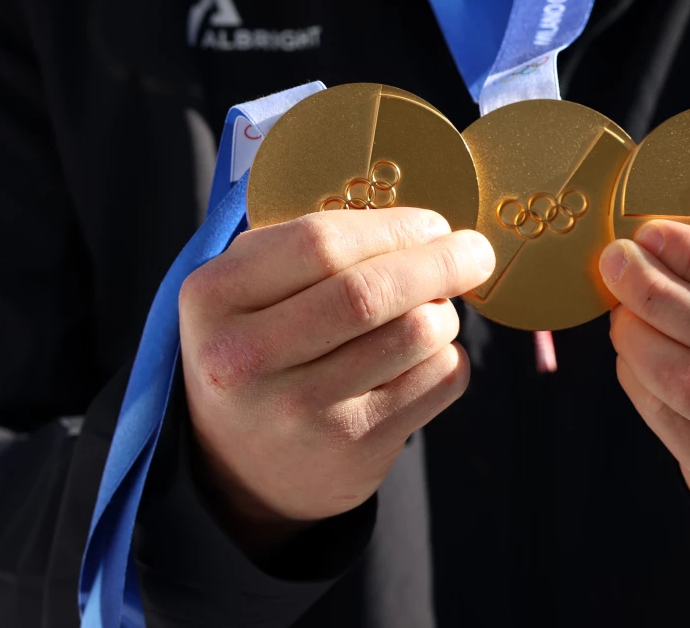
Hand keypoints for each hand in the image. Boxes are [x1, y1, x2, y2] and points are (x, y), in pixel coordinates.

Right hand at [178, 208, 493, 553]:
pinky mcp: (352, 447)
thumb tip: (415, 223)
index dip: (394, 227)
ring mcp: (299, 410)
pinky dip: (447, 357)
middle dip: (441, 263)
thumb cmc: (260, 348)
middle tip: (475, 252)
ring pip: (416, 334)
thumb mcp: (246, 290)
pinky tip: (421, 360)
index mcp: (214, 297)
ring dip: (443, 313)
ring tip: (430, 312)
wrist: (240, 467)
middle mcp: (246, 358)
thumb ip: (306, 246)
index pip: (322, 243)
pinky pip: (439, 379)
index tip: (434, 224)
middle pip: (371, 293)